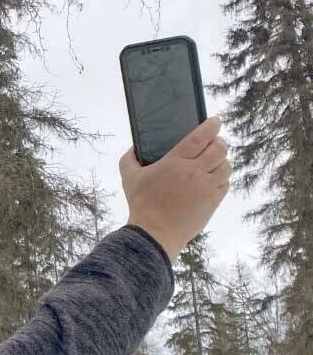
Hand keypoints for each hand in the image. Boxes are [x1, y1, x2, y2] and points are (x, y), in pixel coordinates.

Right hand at [120, 117, 231, 260]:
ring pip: (225, 166)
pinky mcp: (212, 202)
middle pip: (219, 149)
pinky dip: (222, 178)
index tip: (215, 121)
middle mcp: (195, 172)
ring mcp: (206, 187)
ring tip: (215, 161)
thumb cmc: (141, 204)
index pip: (200, 137)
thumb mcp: (129, 178)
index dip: (211, 126)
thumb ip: (129, 159)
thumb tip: (134, 148)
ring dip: (222, 160)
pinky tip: (214, 179)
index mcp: (176, 162)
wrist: (155, 233)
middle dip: (219, 142)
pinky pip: (225, 184)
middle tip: (215, 142)